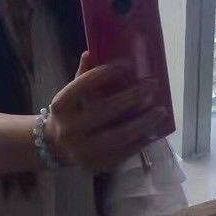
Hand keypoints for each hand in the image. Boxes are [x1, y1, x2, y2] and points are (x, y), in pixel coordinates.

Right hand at [45, 54, 164, 172]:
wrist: (55, 147)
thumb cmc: (70, 113)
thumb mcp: (71, 93)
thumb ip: (83, 74)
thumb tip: (93, 50)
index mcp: (61, 105)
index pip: (82, 85)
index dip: (104, 73)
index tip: (127, 64)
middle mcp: (69, 128)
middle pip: (104, 110)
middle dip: (132, 96)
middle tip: (152, 85)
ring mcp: (82, 150)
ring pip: (118, 135)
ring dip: (143, 122)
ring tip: (160, 110)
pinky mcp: (97, 165)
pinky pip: (124, 152)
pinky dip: (140, 140)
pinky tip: (153, 130)